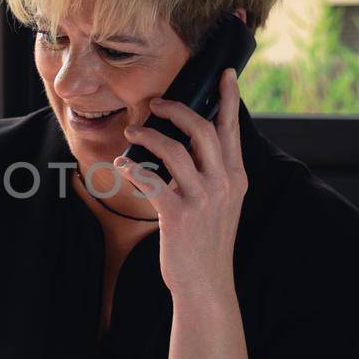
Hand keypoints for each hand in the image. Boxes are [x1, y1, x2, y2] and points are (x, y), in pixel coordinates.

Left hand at [114, 69, 246, 301]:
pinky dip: (133, 169)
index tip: (224, 74)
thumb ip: (211, 173)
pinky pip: (151, 181)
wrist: (206, 285)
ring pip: (174, 150)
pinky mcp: (178, 216)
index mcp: (235, 177)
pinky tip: (122, 166)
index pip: (231, 129)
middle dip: (178, 109)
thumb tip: (186, 144)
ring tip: (133, 133)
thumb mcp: (220, 203)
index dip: (227, 99)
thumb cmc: (207, 241)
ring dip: (148, 136)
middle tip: (157, 103)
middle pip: (203, 130)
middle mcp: (223, 184)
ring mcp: (202, 199)